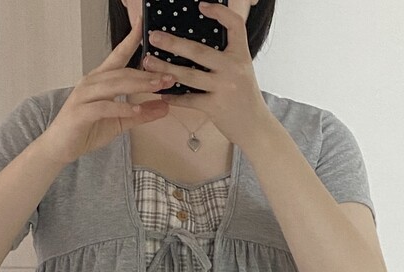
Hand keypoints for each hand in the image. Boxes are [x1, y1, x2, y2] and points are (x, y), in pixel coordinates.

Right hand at [41, 10, 175, 164]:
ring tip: (158, 88)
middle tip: (170, 76)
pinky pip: (104, 107)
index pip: (118, 56)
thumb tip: (165, 107)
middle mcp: (91, 82)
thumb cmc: (86, 130)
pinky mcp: (81, 112)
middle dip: (147, 74)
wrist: (60, 147)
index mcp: (100, 80)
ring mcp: (84, 96)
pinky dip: (121, 108)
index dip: (131, 39)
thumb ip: (141, 114)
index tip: (143, 24)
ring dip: (138, 86)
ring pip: (114, 85)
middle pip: (123, 72)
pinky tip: (135, 111)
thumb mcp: (119, 122)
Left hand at [142, 1, 272, 146]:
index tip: (202, 6)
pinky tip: (160, 92)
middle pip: (198, 51)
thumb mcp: (242, 71)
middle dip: (173, 43)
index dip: (219, 12)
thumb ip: (226, 58)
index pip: (235, 25)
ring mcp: (223, 88)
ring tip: (147, 62)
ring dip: (164, 68)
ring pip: (188, 75)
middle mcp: (233, 69)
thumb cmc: (245, 98)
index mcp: (241, 55)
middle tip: (154, 36)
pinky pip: (189, 99)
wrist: (256, 127)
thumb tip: (198, 46)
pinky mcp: (215, 107)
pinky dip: (173, 96)